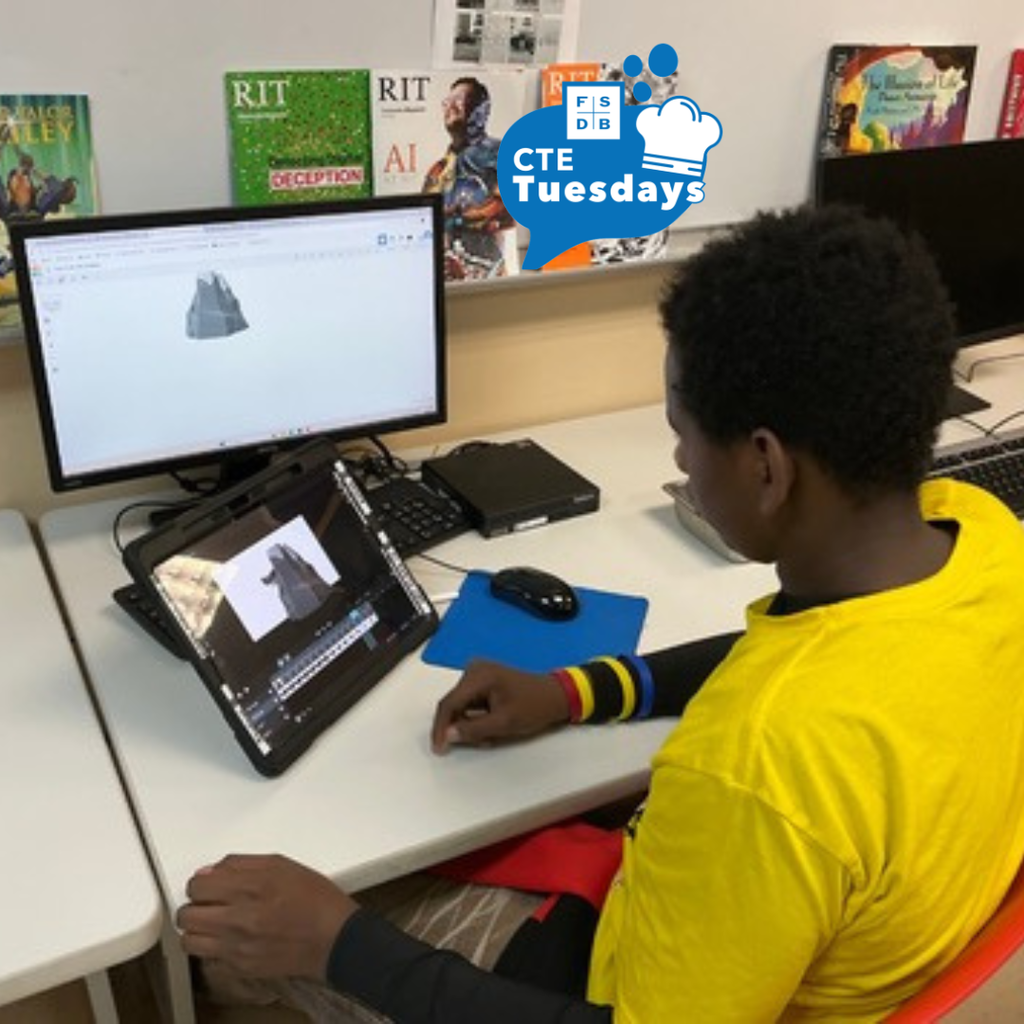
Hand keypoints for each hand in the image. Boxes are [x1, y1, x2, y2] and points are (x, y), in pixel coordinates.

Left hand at [176, 854, 356, 980]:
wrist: (334, 938)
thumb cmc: (315, 899)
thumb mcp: (282, 865)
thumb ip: (241, 864)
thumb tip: (210, 871)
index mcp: (250, 886)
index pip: (197, 885)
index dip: (200, 884)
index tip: (207, 886)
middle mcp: (240, 917)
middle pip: (187, 915)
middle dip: (193, 907)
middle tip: (206, 905)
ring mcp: (238, 945)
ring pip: (190, 941)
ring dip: (196, 930)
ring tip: (211, 924)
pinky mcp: (241, 967)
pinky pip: (207, 959)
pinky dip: (211, 950)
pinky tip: (226, 941)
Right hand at [431, 659, 569, 753]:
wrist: (556, 695)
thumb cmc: (534, 707)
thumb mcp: (504, 723)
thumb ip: (473, 730)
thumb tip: (447, 736)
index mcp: (478, 675)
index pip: (449, 703)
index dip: (440, 727)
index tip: (439, 748)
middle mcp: (474, 669)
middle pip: (454, 704)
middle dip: (461, 727)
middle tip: (479, 743)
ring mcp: (479, 674)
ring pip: (462, 706)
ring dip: (470, 725)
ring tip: (490, 737)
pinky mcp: (484, 680)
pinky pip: (471, 703)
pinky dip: (477, 718)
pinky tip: (491, 728)